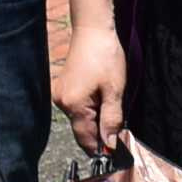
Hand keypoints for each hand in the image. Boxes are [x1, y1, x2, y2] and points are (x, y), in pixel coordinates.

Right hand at [54, 23, 126, 160]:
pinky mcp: (64, 88)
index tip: (117, 151)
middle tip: (120, 123)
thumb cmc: (105, 56)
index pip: (86, 139)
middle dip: (101, 131)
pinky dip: (91, 108)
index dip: (102, 147)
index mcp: (73, 105)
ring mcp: (61, 95)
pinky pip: (78, 107)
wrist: (93, 30)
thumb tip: (110, 144)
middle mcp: (62, 103)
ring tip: (111, 102)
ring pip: (81, 119)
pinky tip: (102, 96)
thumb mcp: (114, 90)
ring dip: (97, 118)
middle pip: (83, 130)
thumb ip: (111, 119)